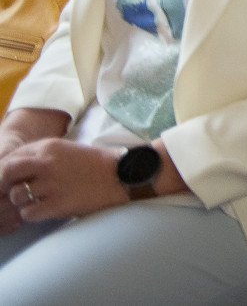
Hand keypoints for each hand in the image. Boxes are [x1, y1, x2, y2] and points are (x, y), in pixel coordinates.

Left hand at [0, 138, 124, 221]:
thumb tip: (10, 169)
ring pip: (15, 196)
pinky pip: (28, 213)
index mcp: (48, 147)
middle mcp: (47, 163)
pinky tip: (44, 209)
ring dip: (22, 202)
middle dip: (3, 184)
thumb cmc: (92, 164)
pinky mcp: (58, 203)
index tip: (8, 181)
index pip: (11, 158)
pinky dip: (32, 214)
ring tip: (35, 201)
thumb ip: (39, 156)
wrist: (120, 175)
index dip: (4, 172)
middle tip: (10, 192)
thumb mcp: (65, 150)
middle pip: (7, 173)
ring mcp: (52, 184)